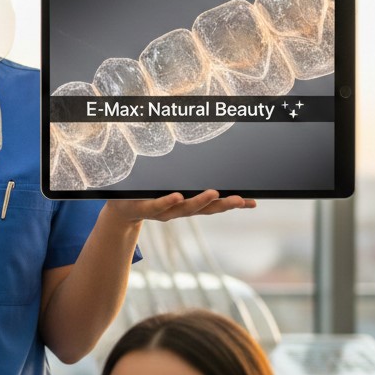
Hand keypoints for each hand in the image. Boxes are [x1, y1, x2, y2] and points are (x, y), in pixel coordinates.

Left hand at [105, 190, 256, 223]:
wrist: (121, 210)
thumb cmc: (149, 195)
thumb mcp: (171, 185)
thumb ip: (188, 178)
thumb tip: (210, 164)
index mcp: (188, 204)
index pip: (215, 206)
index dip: (234, 205)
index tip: (253, 202)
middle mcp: (179, 210)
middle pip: (205, 209)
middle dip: (224, 205)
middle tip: (239, 199)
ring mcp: (162, 211)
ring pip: (184, 208)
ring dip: (199, 201)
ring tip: (214, 193)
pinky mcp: (143, 208)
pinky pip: (157, 205)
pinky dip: (168, 201)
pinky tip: (177, 196)